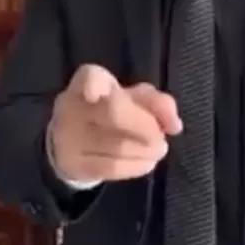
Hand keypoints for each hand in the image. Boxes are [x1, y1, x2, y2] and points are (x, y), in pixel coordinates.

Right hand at [49, 64, 181, 181]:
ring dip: (147, 150)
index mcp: (90, 79)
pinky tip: (147, 162)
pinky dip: (136, 166)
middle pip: (114, 112)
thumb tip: (175, 125)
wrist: (74, 141)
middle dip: (147, 127)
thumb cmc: (111, 109)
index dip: (93, 84)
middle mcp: (73, 105)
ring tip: (157, 150)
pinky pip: (112, 167)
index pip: (89, 76)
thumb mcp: (135, 98)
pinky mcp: (74, 164)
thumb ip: (158, 103)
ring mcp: (69, 136)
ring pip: (118, 145)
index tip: (95, 94)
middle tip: (162, 138)